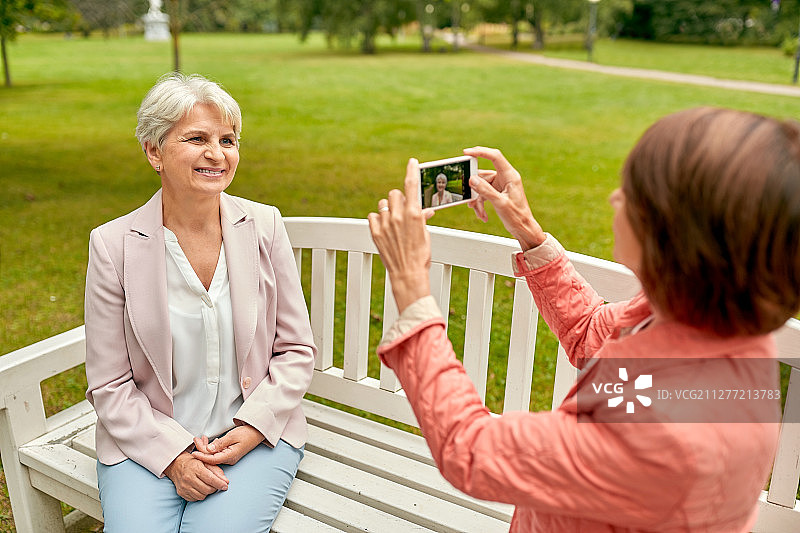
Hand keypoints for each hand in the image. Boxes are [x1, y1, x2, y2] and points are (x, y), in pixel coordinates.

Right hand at [163, 451, 228, 500]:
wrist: (176, 465)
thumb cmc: (193, 462)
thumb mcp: (205, 462)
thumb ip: (216, 471)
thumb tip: (226, 481)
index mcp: (195, 468)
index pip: (210, 479)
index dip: (219, 483)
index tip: (225, 486)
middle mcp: (188, 478)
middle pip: (207, 489)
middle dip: (214, 488)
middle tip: (216, 485)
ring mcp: (184, 487)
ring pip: (202, 496)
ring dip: (207, 492)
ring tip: (207, 485)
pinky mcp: (181, 493)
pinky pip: (195, 499)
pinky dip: (200, 495)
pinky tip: (200, 488)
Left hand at [191, 424, 264, 465]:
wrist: (257, 432)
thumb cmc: (247, 433)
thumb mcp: (232, 436)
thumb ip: (220, 443)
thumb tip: (208, 449)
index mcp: (230, 456)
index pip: (213, 459)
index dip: (202, 457)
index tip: (194, 453)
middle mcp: (229, 459)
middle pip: (211, 457)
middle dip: (202, 449)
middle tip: (195, 439)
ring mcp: (229, 457)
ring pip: (213, 455)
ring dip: (206, 447)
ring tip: (199, 439)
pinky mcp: (229, 454)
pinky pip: (217, 453)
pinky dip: (211, 447)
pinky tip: (208, 442)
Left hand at [367, 158, 432, 312]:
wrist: (408, 273)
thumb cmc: (420, 255)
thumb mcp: (425, 234)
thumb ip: (421, 218)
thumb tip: (423, 210)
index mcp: (414, 214)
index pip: (412, 185)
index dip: (412, 171)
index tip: (412, 162)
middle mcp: (399, 216)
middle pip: (394, 193)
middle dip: (398, 199)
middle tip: (402, 210)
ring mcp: (386, 224)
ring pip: (383, 204)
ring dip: (388, 210)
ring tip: (393, 222)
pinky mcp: (375, 232)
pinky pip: (373, 216)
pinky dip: (378, 220)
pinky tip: (384, 228)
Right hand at [462, 146, 545, 250]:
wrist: (523, 228)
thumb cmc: (517, 216)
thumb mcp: (499, 203)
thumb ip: (485, 190)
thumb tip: (472, 179)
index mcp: (510, 176)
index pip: (494, 157)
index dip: (480, 152)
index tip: (467, 152)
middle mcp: (506, 178)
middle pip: (484, 175)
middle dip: (475, 188)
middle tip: (468, 195)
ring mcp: (501, 185)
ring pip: (482, 186)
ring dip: (477, 200)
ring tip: (478, 211)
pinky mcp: (498, 192)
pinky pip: (484, 193)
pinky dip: (480, 203)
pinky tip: (482, 214)